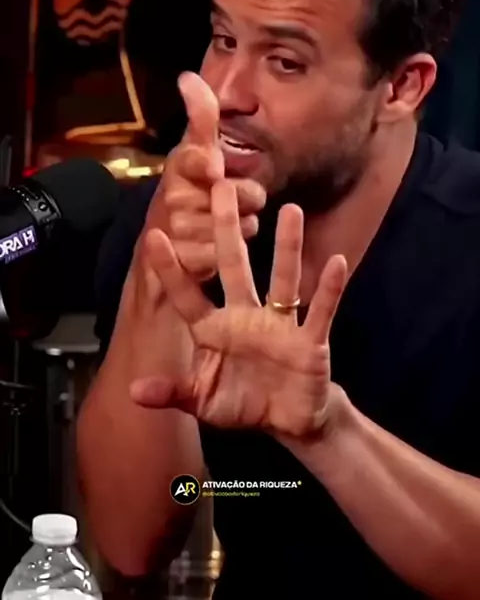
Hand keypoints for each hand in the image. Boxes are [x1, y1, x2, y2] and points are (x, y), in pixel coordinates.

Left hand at [131, 180, 347, 438]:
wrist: (288, 421)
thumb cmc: (242, 403)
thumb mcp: (203, 401)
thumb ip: (172, 392)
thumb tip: (133, 391)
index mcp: (214, 330)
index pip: (189, 294)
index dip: (172, 269)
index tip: (155, 234)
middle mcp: (245, 317)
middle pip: (235, 266)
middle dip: (227, 228)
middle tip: (221, 187)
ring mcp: (279, 325)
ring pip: (283, 278)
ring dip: (287, 246)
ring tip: (289, 210)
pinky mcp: (309, 340)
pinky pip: (320, 310)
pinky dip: (330, 288)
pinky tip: (336, 262)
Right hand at [146, 72, 265, 280]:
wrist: (162, 247)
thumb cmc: (188, 192)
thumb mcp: (195, 151)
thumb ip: (200, 116)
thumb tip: (187, 76)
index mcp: (179, 164)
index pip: (193, 158)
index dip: (203, 163)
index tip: (212, 167)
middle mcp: (171, 194)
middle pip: (233, 193)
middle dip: (245, 197)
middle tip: (236, 199)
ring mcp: (175, 228)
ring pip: (235, 224)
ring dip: (240, 226)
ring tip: (222, 224)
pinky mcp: (181, 260)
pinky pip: (224, 252)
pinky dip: (227, 250)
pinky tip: (215, 247)